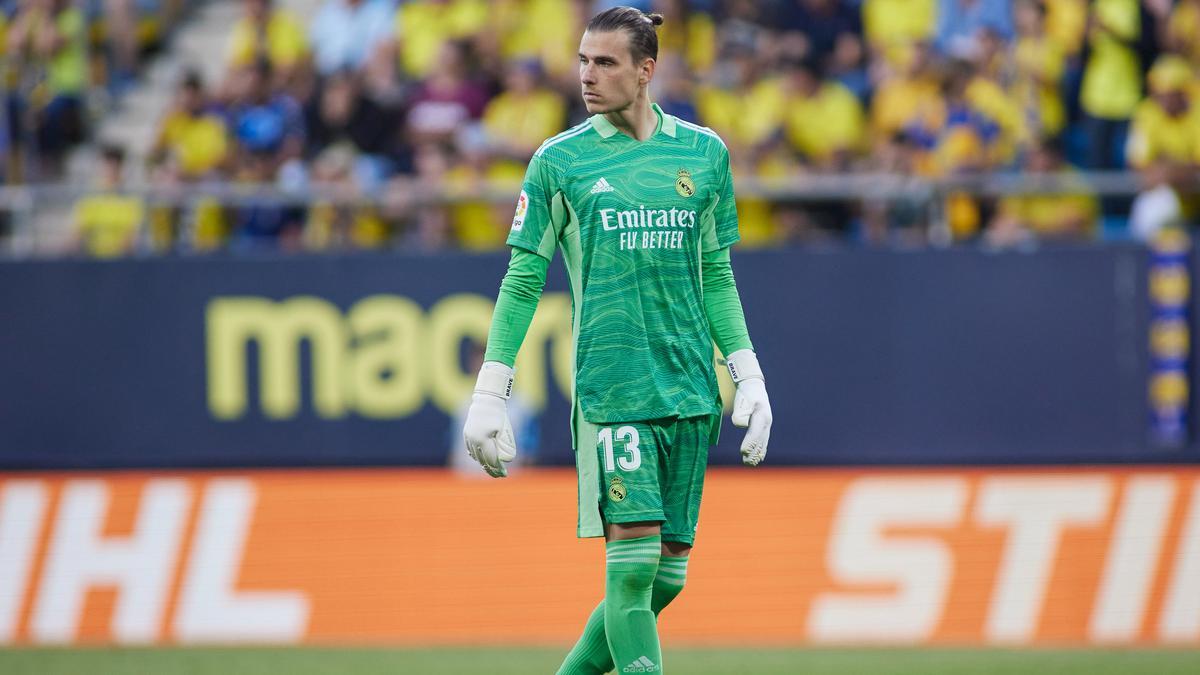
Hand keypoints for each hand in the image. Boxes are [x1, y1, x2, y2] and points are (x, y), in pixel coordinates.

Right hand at [462, 362, 517, 477]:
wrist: (486, 401)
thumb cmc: (499, 416)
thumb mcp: (505, 431)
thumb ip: (506, 446)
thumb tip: (505, 460)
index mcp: (483, 440)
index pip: (491, 460)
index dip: (498, 469)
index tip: (504, 474)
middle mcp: (473, 440)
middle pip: (482, 461)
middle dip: (491, 469)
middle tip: (499, 475)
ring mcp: (468, 437)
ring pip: (475, 456)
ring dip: (483, 463)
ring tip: (492, 468)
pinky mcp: (466, 434)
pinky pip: (470, 450)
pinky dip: (476, 456)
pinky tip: (482, 459)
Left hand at [726, 350, 771, 465]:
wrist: (754, 386)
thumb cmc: (745, 393)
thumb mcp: (741, 401)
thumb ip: (739, 414)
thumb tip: (740, 425)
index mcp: (761, 415)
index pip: (754, 432)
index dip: (749, 442)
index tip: (743, 451)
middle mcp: (766, 421)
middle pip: (759, 439)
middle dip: (753, 452)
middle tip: (746, 462)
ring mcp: (767, 424)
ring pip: (762, 441)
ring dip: (757, 453)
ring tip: (751, 464)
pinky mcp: (764, 426)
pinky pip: (764, 440)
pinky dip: (761, 449)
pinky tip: (759, 458)